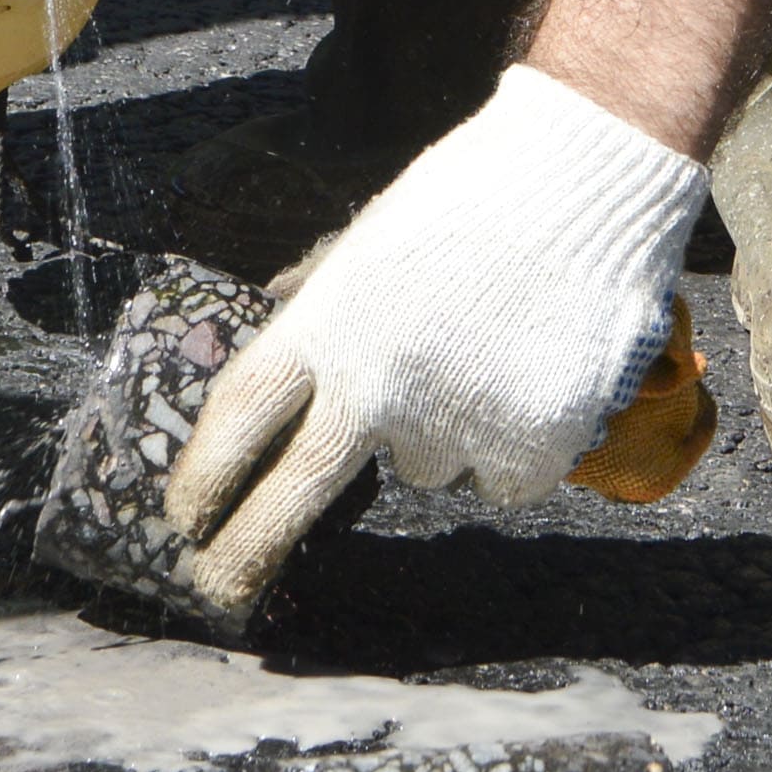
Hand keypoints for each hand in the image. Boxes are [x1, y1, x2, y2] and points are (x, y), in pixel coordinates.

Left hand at [165, 68, 706, 606]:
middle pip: (292, 493)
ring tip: (482, 349)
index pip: (239, 416)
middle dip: (245, 551)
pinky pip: (498, 476)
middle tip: (216, 590)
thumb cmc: (475, 196)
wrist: (589, 181)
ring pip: (422, 465)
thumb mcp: (371, 238)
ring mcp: (453, 422)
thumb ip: (321, 299)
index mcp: (327, 321)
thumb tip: (277, 328)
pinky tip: (530, 373)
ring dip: (438, 431)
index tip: (182, 519)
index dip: (204, 477)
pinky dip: (509, 442)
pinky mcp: (528, 447)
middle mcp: (377, 384)